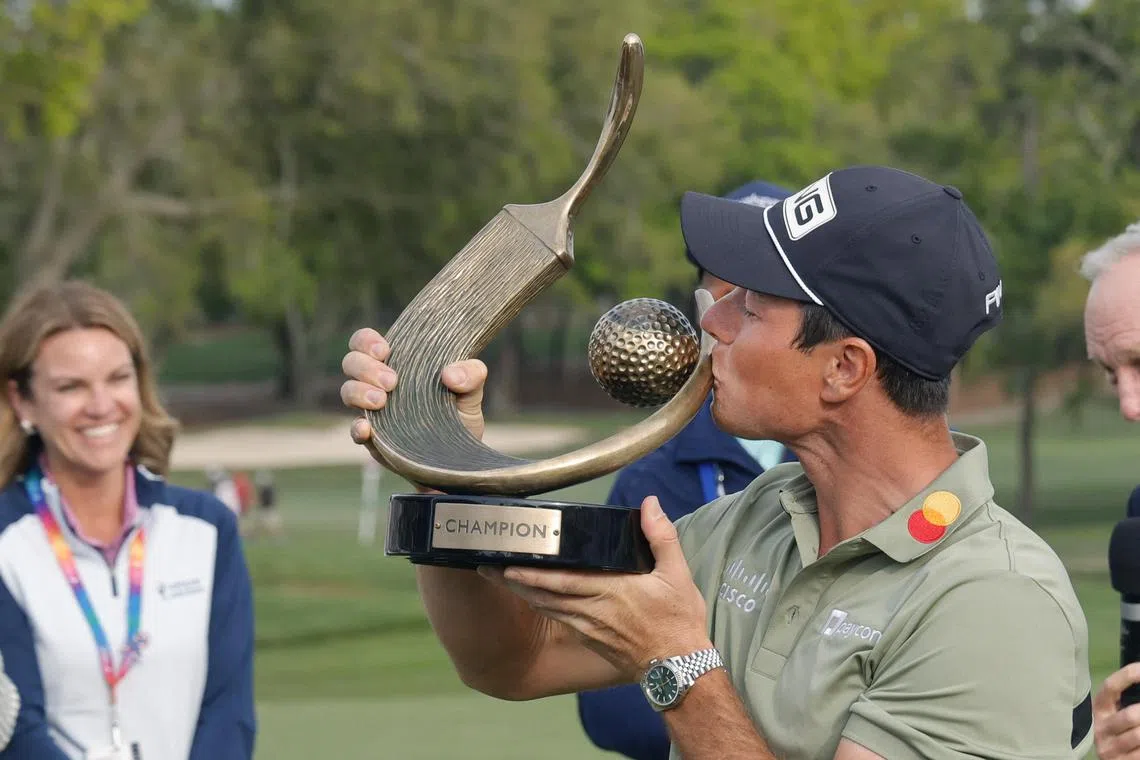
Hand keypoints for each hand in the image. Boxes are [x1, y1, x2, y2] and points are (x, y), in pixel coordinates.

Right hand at [340, 327, 488, 444]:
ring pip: (348, 392)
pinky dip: (357, 428)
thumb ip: (471, 374)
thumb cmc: (461, 414)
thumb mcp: (472, 391)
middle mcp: (378, 383)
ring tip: (382, 401)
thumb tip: (450, 375)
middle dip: (366, 368)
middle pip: (352, 363)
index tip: (384, 350)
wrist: (461, 455)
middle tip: (392, 381)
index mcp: (398, 363)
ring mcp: (373, 411)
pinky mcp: (374, 439)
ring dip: (359, 393)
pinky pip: (355, 430)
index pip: (365, 342)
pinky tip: (367, 428)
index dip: (366, 341)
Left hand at [477, 495, 710, 680]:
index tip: (510, 559)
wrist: (679, 668)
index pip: (562, 580)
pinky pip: (560, 619)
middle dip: (515, 581)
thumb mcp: (677, 574)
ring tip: (500, 578)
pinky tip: (532, 599)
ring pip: (548, 608)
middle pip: (545, 594)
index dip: (533, 571)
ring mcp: (589, 627)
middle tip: (488, 567)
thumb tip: (649, 504)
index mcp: (611, 591)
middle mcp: (593, 610)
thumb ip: (660, 536)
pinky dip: (542, 607)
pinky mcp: (591, 639)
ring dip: (523, 593)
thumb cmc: (678, 621)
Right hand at [1094, 663, 1139, 757]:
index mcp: (1099, 708)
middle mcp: (1099, 726)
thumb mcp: (1117, 714)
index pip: (1111, 686)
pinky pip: (1139, 753)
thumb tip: (1139, 674)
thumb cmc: (1118, 732)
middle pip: (1129, 715)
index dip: (1128, 676)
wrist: (1112, 757)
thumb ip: (1126, 700)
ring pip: (1138, 735)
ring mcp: (1107, 747)